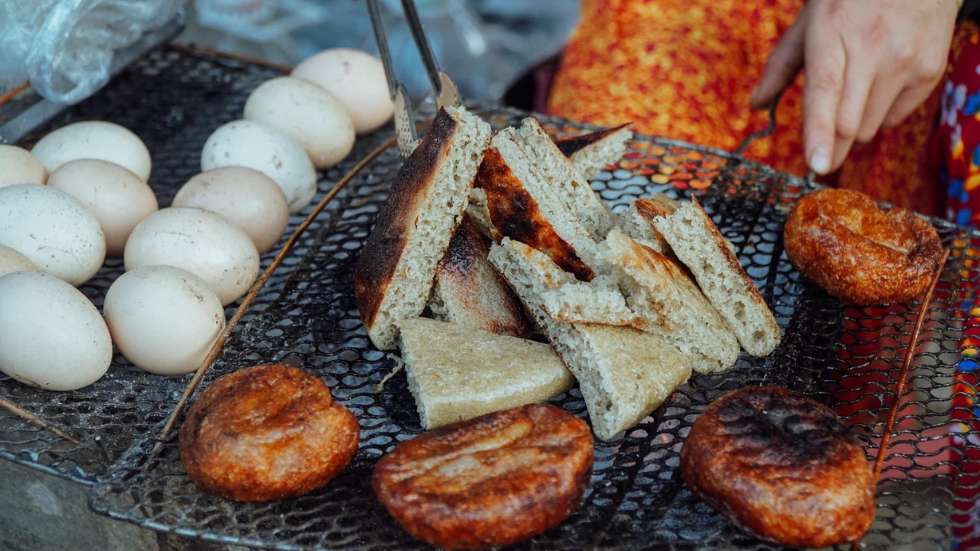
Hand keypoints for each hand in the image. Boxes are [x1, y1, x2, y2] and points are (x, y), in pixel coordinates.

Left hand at [750, 0, 957, 173]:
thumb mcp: (811, 20)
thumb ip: (781, 65)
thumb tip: (756, 106)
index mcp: (833, 32)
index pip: (825, 91)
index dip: (820, 132)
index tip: (818, 164)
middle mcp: (874, 48)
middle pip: (848, 123)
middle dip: (831, 147)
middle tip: (821, 157)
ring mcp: (906, 59)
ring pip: (870, 129)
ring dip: (854, 126)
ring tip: (855, 92)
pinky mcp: (930, 70)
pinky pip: (895, 119)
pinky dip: (880, 114)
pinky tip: (881, 85)